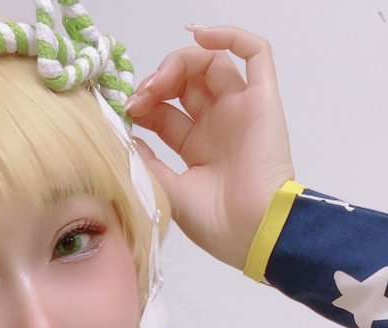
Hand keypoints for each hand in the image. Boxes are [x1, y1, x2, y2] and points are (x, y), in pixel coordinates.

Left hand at [126, 26, 294, 269]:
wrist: (252, 231)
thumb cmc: (215, 222)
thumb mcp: (168, 191)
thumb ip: (147, 161)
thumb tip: (124, 136)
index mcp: (198, 148)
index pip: (165, 110)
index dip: (144, 103)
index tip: (125, 110)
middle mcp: (219, 124)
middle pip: (185, 83)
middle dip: (157, 82)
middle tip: (140, 97)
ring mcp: (241, 109)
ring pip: (211, 63)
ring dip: (179, 62)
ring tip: (160, 81)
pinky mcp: (263, 99)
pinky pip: (255, 53)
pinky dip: (230, 36)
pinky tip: (200, 35)